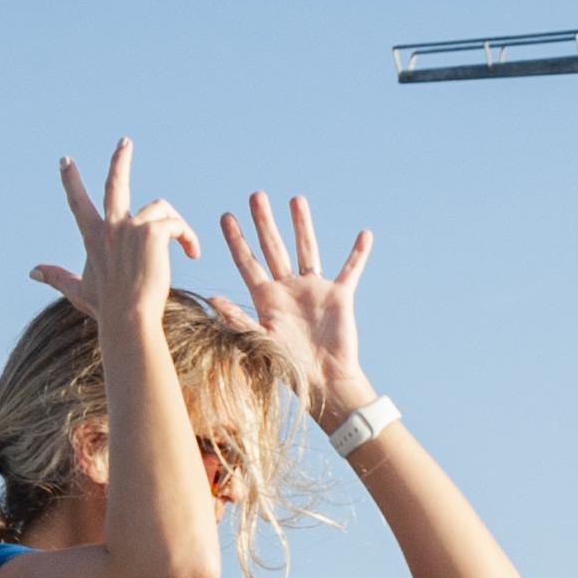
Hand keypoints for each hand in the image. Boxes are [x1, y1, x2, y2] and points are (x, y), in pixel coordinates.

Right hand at [31, 140, 195, 327]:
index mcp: (94, 237)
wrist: (128, 318)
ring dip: (176, 223)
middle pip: (115, 183)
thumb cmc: (107, 309)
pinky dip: (188, 237)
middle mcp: (111, 226)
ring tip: (187, 246)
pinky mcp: (152, 232)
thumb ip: (57, 277)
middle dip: (119, 159)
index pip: (79, 202)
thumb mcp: (79, 290)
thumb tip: (32, 271)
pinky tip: (193, 253)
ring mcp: (131, 227)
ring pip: (159, 208)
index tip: (65, 161)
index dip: (71, 181)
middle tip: (125, 142)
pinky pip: (176, 224)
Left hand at [211, 190, 373, 418]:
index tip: (227, 216)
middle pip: (273, 247)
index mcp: (266, 298)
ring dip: (302, 225)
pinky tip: (364, 235)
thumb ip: (238, 320)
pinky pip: (350, 269)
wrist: (324, 382)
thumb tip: (212, 299)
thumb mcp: (260, 343)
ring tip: (296, 199)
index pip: (248, 262)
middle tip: (256, 195)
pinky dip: (357, 253)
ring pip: (306, 249)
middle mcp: (287, 289)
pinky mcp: (339, 296)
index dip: (237, 240)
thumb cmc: (289, 368)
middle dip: (264, 222)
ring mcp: (313, 290)